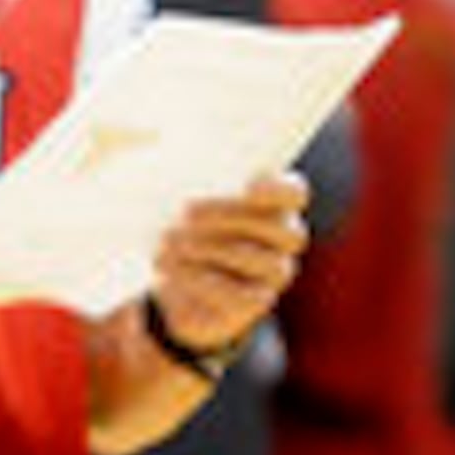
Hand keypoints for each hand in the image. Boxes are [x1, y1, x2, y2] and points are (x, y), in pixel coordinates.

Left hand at [143, 172, 312, 361]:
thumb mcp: (180, 188)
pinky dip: (201, 280)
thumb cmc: (179, 217)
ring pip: (260, 261)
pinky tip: (170, 268)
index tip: (247, 185)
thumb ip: (185, 170)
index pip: (294, 193)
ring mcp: (272, 273)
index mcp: (273, 201)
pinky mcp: (252, 305)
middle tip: (186, 211)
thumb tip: (161, 149)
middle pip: (278, 227)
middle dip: (231, 216)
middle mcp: (283, 237)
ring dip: (211, 249)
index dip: (277, 188)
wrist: (168, 271)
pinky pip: (238, 296)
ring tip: (169, 241)